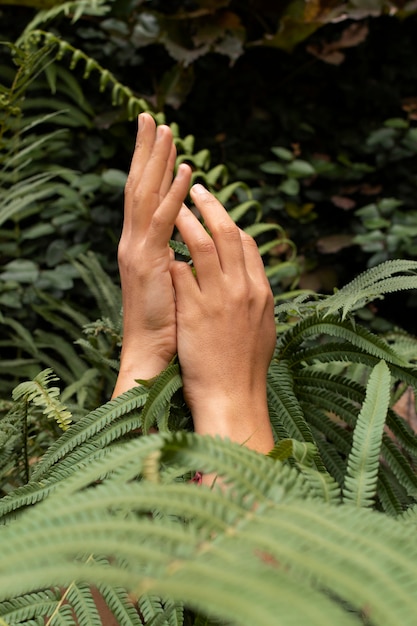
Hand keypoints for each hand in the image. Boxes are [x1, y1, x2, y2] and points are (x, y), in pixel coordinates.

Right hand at [112, 113, 191, 396]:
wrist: (151, 354)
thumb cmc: (166, 323)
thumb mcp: (173, 283)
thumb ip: (178, 259)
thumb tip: (192, 245)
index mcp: (140, 246)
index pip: (144, 198)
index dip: (149, 168)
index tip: (158, 141)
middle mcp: (133, 242)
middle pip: (138, 187)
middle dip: (144, 152)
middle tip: (149, 117)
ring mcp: (138, 250)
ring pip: (145, 195)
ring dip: (156, 161)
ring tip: (164, 129)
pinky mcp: (149, 262)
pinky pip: (163, 221)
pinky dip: (173, 194)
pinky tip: (184, 170)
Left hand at [170, 184, 275, 452]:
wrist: (233, 396)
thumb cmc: (246, 368)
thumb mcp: (262, 328)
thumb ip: (255, 300)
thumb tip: (250, 282)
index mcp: (260, 291)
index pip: (247, 244)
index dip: (230, 222)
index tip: (216, 212)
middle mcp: (242, 289)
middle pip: (227, 232)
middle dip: (210, 205)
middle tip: (196, 189)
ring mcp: (219, 298)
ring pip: (202, 243)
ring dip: (186, 219)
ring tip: (172, 204)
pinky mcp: (195, 311)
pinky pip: (181, 272)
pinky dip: (171, 255)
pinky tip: (158, 247)